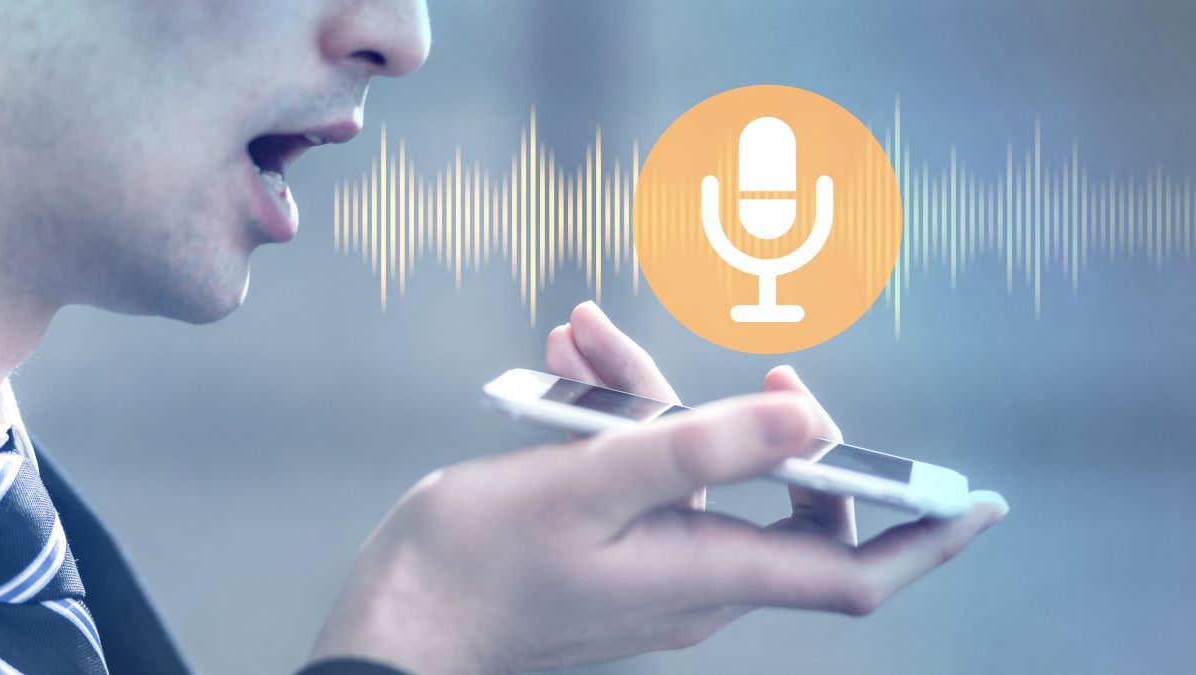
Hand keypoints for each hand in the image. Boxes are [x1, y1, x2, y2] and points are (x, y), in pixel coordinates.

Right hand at [310, 302, 1007, 674]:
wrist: (395, 631)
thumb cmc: (477, 567)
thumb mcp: (588, 487)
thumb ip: (699, 450)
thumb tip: (808, 421)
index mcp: (706, 570)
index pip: (853, 570)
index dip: (923, 538)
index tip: (978, 505)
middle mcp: (695, 578)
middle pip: (773, 498)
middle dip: (770, 426)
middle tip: (763, 374)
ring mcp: (652, 569)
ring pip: (692, 472)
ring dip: (654, 403)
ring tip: (585, 347)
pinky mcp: (613, 555)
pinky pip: (645, 483)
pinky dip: (619, 426)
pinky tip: (570, 375)